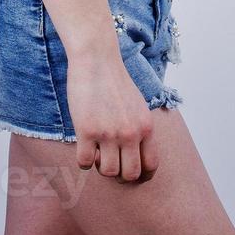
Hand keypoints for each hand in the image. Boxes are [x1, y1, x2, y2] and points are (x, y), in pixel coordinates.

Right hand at [65, 48, 158, 183]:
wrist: (96, 59)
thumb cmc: (115, 81)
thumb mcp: (138, 106)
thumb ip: (140, 129)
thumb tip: (135, 154)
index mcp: (146, 127)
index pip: (151, 166)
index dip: (140, 175)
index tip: (129, 171)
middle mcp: (131, 133)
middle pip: (130, 175)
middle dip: (119, 174)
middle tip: (110, 162)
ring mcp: (109, 133)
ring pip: (107, 172)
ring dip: (100, 167)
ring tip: (97, 152)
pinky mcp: (87, 130)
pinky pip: (85, 162)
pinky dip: (83, 160)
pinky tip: (83, 147)